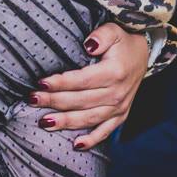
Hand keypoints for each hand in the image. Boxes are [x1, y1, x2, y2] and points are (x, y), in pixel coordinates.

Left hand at [30, 23, 149, 150]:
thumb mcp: (114, 31)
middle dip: (54, 101)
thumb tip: (88, 45)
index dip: (60, 83)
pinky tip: (74, 145)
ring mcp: (119, 107)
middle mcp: (117, 93)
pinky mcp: (120, 116)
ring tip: (43, 122)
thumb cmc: (122, 43)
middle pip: (80, 101)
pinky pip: (105, 132)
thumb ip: (101, 36)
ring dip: (65, 122)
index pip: (82, 80)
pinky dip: (91, 140)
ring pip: (89, 119)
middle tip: (33, 100)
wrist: (143, 56)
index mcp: (114, 72)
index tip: (40, 83)